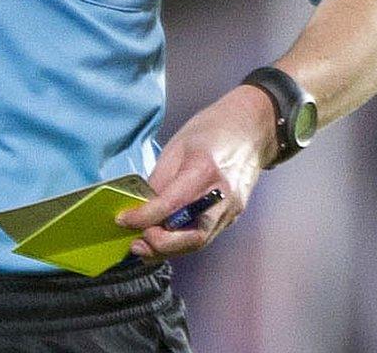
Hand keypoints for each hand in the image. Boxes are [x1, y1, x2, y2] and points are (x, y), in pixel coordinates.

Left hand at [116, 84, 277, 263]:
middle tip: (135, 242)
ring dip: (169, 249)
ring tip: (145, 245)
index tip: (123, 220)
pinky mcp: (234, 214)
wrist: (253, 127)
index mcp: (205, 170)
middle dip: (160, 245)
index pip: (171, 205)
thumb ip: (161, 179)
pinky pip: (205, 234)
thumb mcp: (178, 146)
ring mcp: (232, 208)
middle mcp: (222, 195)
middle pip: (192, 236)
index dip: (143, 218)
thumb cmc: (213, 129)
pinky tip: (166, 237)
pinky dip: (183, 240)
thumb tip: (142, 206)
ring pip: (198, 242)